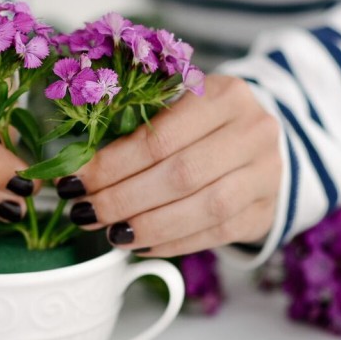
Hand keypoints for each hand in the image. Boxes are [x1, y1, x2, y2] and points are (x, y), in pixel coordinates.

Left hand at [59, 75, 281, 256]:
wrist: (263, 145)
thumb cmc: (205, 125)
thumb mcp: (177, 110)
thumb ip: (136, 130)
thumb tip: (78, 169)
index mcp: (223, 95)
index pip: (159, 137)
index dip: (112, 166)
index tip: (74, 182)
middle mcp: (252, 131)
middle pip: (180, 175)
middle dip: (123, 199)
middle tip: (85, 212)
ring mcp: (265, 173)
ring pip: (203, 208)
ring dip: (148, 226)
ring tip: (112, 233)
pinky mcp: (265, 210)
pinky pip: (217, 233)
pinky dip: (174, 243)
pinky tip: (142, 244)